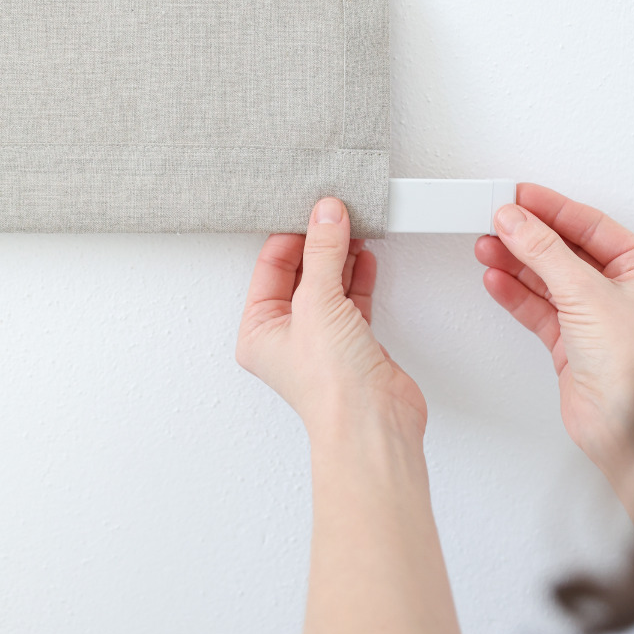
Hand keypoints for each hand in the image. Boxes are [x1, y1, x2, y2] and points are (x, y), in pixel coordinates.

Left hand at [236, 197, 426, 438]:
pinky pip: (352, 299)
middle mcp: (287, 335)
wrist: (374, 423)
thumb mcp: (318, 302)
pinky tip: (365, 256)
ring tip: (353, 226)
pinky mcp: (354, 343)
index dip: (291, 235)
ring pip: (328, 284)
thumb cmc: (331, 387)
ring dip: (341, 256)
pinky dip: (359, 275)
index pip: (270, 267)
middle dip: (318, 243)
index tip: (312, 209)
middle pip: (300, 273)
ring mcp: (322, 339)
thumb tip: (325, 215)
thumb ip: (324, 253)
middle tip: (334, 213)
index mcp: (259, 330)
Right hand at [474, 184, 633, 520]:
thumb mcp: (585, 293)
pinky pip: (539, 307)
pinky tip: (496, 277)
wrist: (623, 431)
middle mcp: (625, 291)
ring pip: (549, 277)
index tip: (520, 197)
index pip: (592, 225)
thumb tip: (517, 219)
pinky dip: (516, 292)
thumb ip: (544, 250)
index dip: (553, 209)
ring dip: (517, 262)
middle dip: (529, 236)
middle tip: (497, 219)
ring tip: (488, 244)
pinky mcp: (573, 343)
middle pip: (567, 249)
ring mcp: (597, 317)